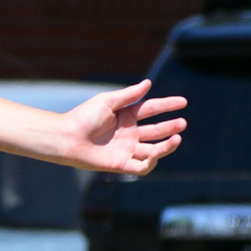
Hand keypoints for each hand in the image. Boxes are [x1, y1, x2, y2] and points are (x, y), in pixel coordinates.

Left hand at [63, 80, 186, 173]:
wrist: (67, 137)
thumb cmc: (83, 117)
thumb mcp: (108, 102)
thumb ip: (129, 95)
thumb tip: (148, 83)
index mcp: (126, 116)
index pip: (151, 109)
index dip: (167, 106)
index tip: (183, 102)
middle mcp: (128, 133)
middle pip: (155, 131)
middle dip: (170, 127)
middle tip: (182, 123)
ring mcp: (126, 149)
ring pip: (152, 150)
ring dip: (166, 146)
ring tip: (177, 138)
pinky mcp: (121, 164)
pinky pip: (141, 166)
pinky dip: (151, 162)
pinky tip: (156, 154)